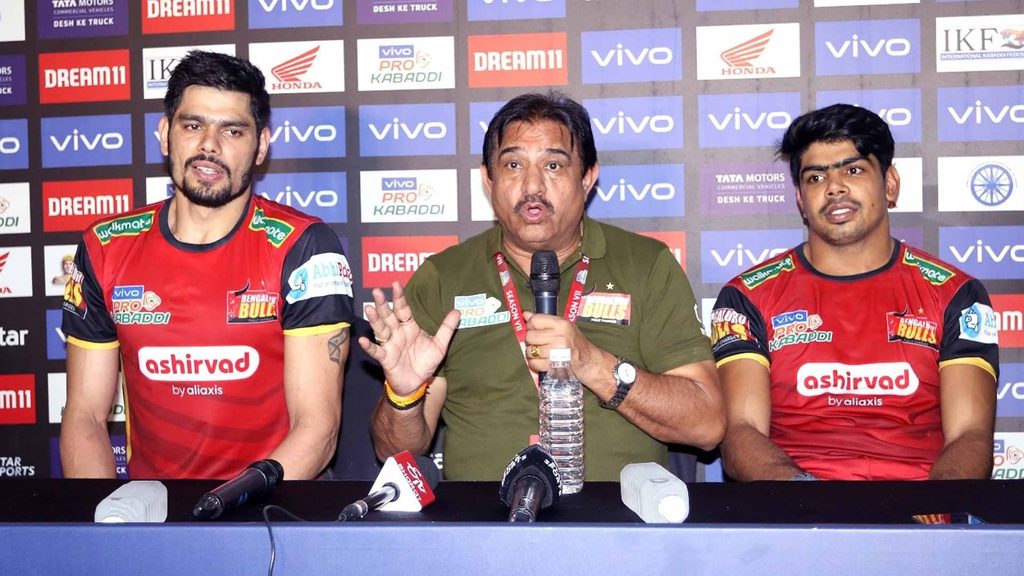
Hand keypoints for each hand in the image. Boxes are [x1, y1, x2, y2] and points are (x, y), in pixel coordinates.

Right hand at [358, 281, 459, 395]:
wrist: (417, 383)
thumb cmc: (425, 362)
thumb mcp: (440, 345)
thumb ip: (446, 328)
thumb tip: (457, 311)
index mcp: (409, 327)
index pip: (403, 309)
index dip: (399, 297)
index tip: (395, 284)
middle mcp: (397, 333)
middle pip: (388, 316)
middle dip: (382, 304)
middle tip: (376, 291)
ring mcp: (390, 345)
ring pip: (380, 330)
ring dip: (374, 320)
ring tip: (369, 309)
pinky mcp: (385, 358)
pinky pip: (376, 351)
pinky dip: (369, 346)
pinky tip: (363, 340)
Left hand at [523, 311, 605, 381]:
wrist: (589, 361)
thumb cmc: (575, 343)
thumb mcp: (564, 326)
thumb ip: (545, 320)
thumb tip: (526, 314)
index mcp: (562, 324)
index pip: (535, 321)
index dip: (531, 326)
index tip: (534, 330)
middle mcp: (560, 336)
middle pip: (530, 336)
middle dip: (531, 341)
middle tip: (538, 343)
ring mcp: (557, 352)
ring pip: (530, 351)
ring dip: (532, 354)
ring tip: (540, 353)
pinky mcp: (554, 365)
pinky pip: (534, 363)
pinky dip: (535, 364)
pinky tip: (542, 361)